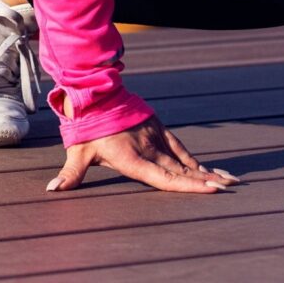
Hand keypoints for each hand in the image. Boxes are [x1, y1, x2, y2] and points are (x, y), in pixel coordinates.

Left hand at [46, 115, 240, 193]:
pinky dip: (194, 160)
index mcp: (132, 158)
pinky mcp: (158, 127)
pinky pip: (180, 147)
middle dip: (206, 181)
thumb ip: (71, 174)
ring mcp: (155, 137)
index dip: (188, 185)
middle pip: (181, 170)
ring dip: (207, 171)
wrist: (94, 92)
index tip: (212, 189)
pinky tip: (208, 169)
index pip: (164, 177)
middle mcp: (148, 148)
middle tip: (231, 188)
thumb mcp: (76, 150)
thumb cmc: (85, 126)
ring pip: (185, 159)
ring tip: (230, 181)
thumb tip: (52, 190)